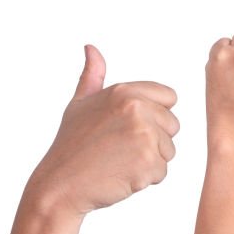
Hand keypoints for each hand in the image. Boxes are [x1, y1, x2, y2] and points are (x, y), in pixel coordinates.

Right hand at [26, 45, 178, 216]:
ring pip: (169, 150)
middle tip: (120, 147)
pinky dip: (145, 179)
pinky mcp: (148, 162)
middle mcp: (137, 109)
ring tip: (118, 161)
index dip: (155, 114)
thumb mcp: (79, 104)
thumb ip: (93, 77)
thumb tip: (91, 49)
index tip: (129, 126)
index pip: (169, 97)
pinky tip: (120, 175)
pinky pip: (162, 172)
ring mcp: (145, 135)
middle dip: (154, 139)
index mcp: (125, 91)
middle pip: (173, 125)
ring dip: (149, 160)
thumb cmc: (71, 145)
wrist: (60, 184)